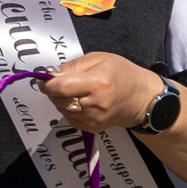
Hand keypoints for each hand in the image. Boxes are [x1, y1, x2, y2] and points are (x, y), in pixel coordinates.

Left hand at [38, 53, 163, 133]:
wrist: (142, 98)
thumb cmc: (122, 74)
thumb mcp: (99, 59)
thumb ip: (73, 66)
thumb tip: (51, 73)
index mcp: (97, 84)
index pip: (61, 88)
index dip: (47, 83)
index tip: (44, 79)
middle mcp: (94, 104)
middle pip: (58, 99)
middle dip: (54, 90)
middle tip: (64, 82)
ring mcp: (93, 119)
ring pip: (62, 109)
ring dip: (62, 100)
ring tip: (77, 91)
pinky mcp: (92, 128)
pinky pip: (69, 118)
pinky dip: (69, 109)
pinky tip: (82, 101)